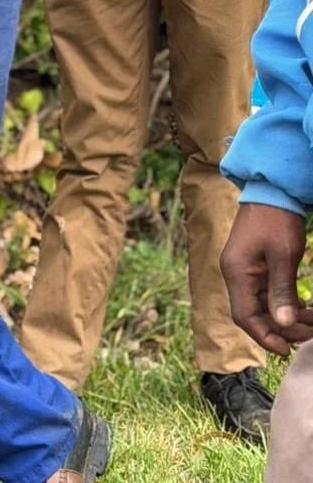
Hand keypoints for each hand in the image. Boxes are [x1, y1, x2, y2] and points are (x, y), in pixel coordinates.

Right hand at [221, 203, 312, 355]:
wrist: (272, 191)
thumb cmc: (276, 220)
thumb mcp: (283, 256)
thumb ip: (282, 291)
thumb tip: (282, 325)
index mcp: (236, 272)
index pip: (244, 317)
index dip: (264, 337)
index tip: (287, 350)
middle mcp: (236, 274)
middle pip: (253, 315)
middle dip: (280, 329)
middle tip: (309, 333)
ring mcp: (245, 270)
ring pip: (262, 307)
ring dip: (286, 318)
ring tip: (312, 322)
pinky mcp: (255, 266)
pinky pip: (267, 294)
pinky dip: (285, 305)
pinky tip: (304, 309)